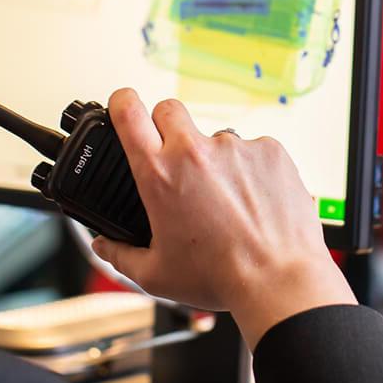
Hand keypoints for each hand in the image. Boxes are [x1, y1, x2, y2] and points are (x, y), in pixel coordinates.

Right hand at [91, 89, 356, 347]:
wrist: (278, 280)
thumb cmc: (220, 278)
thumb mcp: (156, 274)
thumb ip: (121, 255)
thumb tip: (104, 245)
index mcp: (160, 175)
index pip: (128, 113)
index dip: (122, 102)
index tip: (123, 104)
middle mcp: (195, 152)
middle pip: (169, 109)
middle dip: (166, 126)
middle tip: (175, 158)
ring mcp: (236, 147)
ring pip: (215, 137)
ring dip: (215, 159)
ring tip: (227, 200)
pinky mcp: (270, 150)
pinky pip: (252, 150)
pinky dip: (251, 170)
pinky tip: (254, 201)